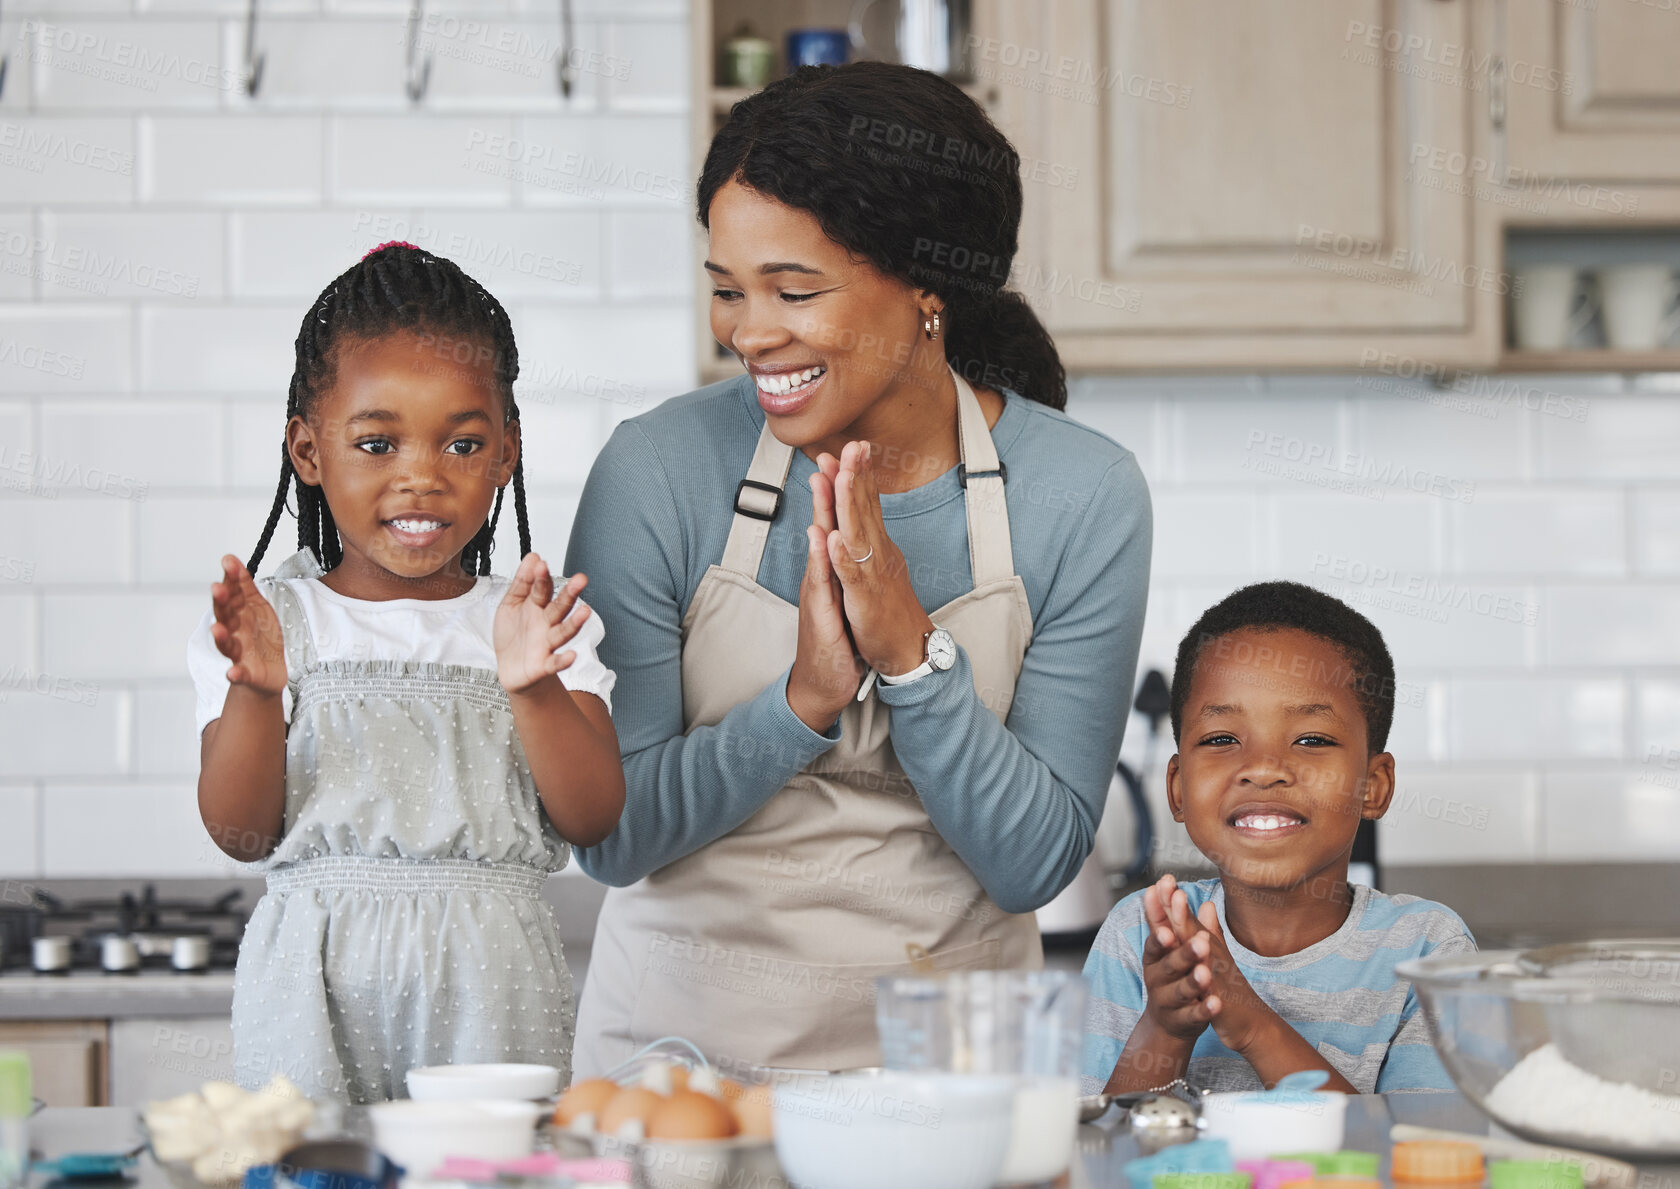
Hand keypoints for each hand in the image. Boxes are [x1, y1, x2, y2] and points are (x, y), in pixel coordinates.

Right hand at [209, 554, 286, 694]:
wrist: (266, 673)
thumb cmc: (259, 637)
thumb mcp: (255, 608)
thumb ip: (244, 587)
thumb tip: (231, 558)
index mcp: (239, 614)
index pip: (232, 593)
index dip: (231, 578)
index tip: (228, 561)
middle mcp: (235, 632)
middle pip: (225, 616)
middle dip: (221, 602)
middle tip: (217, 588)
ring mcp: (239, 653)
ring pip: (227, 644)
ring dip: (221, 636)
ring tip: (216, 628)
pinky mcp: (247, 674)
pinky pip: (240, 674)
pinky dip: (235, 674)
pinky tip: (232, 673)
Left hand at [495, 552, 590, 695]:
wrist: (510, 668)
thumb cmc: (513, 634)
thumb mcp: (511, 604)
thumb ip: (522, 582)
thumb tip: (533, 557)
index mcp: (537, 606)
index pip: (542, 589)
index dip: (541, 578)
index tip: (542, 565)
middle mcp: (546, 623)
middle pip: (560, 607)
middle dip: (569, 594)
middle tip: (580, 580)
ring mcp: (547, 643)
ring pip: (563, 632)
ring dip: (574, 623)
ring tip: (585, 612)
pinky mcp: (544, 665)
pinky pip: (555, 663)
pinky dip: (564, 660)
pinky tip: (571, 655)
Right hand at [787, 469, 865, 730]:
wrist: (823, 684)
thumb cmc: (837, 642)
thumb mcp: (844, 599)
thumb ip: (843, 570)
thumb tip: (847, 544)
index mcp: (832, 569)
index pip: (838, 522)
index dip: (843, 488)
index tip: (848, 454)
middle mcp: (821, 576)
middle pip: (826, 524)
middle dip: (831, 487)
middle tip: (833, 450)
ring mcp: (819, 594)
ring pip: (821, 546)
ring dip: (824, 512)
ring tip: (826, 479)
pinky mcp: (821, 614)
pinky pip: (822, 583)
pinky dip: (822, 560)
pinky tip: (823, 538)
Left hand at [814, 441, 933, 676]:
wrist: (908, 648)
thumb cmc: (891, 610)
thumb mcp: (880, 567)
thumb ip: (870, 540)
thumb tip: (862, 515)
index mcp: (879, 545)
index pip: (869, 503)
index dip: (861, 474)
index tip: (855, 445)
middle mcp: (878, 553)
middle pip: (864, 508)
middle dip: (856, 475)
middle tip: (851, 445)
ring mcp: (871, 574)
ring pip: (858, 533)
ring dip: (849, 504)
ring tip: (842, 476)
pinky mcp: (864, 598)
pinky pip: (852, 574)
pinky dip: (843, 556)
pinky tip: (834, 538)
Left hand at [1146, 873, 1273, 1055]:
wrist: (1251, 1021)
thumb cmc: (1230, 985)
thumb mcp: (1217, 955)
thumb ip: (1209, 929)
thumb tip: (1207, 903)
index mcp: (1207, 948)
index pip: (1187, 921)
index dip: (1174, 903)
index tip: (1162, 879)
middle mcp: (1214, 960)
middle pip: (1195, 936)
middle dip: (1184, 916)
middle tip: (1175, 893)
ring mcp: (1220, 983)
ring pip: (1208, 966)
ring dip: (1200, 952)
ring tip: (1194, 936)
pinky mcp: (1222, 1007)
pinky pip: (1215, 1001)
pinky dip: (1211, 996)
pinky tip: (1208, 991)